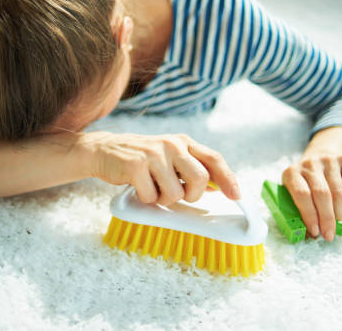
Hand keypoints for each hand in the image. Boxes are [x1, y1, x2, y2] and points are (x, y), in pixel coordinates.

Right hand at [83, 132, 239, 204]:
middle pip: (200, 179)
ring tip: (154, 189)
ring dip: (165, 200)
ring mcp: (154, 154)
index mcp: (183, 142)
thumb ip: (191, 168)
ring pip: (175, 193)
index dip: (228, 179)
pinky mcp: (135, 166)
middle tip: (179, 195)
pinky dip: (146, 199)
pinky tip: (139, 187)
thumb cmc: (142, 159)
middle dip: (192, 195)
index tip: (236, 196)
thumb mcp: (169, 156)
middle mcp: (172, 144)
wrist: (104, 150)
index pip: (214, 159)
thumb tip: (217, 187)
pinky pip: (151, 196)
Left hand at [282, 153, 341, 240]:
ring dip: (338, 212)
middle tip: (329, 234)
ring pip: (338, 191)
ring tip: (336, 222)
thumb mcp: (293, 189)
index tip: (316, 231)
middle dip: (327, 219)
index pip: (301, 195)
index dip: (310, 215)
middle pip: (321, 194)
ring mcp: (328, 160)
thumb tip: (308, 233)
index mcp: (291, 172)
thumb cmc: (304, 180)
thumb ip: (297, 208)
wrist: (321, 154)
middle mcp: (309, 164)